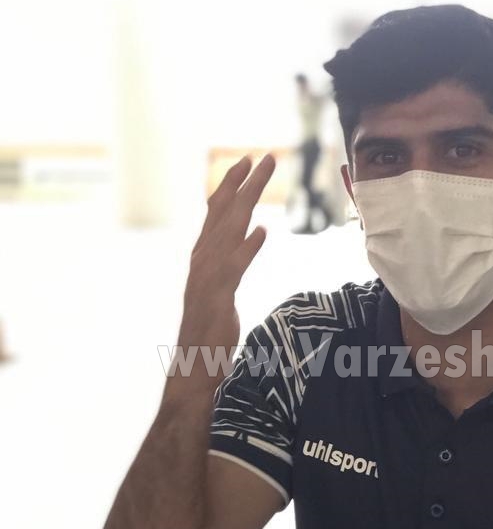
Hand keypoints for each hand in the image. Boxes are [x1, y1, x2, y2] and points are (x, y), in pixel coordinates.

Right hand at [166, 154, 274, 399]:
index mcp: (204, 260)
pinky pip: (233, 269)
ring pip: (228, 232)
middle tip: (263, 157)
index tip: (247, 163)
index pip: (217, 215)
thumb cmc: (209, 337)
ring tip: (263, 177)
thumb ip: (231, 264)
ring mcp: (208, 279)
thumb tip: (250, 236)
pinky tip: (262, 231)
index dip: (231, 188)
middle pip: (223, 215)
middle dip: (243, 184)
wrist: (192, 372)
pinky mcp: (217, 299)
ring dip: (246, 202)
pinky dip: (246, 249)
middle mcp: (203, 263)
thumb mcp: (222, 293)